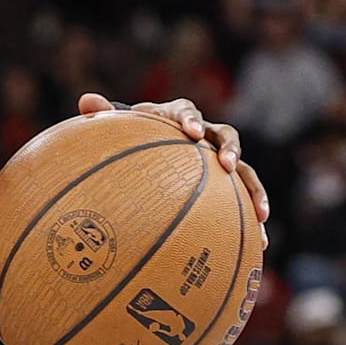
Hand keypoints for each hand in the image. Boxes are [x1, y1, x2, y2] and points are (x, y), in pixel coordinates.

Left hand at [79, 93, 269, 248]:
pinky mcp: (225, 182)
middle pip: (226, 135)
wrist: (150, 147)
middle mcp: (205, 135)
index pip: (187, 111)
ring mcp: (218, 158)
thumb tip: (85, 100)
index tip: (190, 132)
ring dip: (254, 188)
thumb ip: (105, 114)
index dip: (190, 119)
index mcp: (178, 116)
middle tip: (228, 164)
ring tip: (261, 212)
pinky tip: (261, 244)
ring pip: (244, 169)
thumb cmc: (132, 135)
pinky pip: (243, 198)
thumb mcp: (118, 126)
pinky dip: (253, 218)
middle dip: (230, 149)